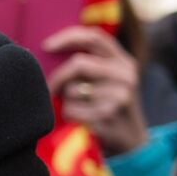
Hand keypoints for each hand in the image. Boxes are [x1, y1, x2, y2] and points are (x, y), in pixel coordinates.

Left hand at [44, 26, 148, 154]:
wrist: (129, 138)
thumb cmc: (106, 103)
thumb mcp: (105, 79)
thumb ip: (87, 62)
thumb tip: (48, 49)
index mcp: (123, 60)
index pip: (94, 37)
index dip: (68, 37)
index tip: (46, 46)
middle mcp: (125, 74)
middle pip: (79, 63)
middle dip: (58, 76)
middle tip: (50, 88)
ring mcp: (121, 95)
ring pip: (73, 89)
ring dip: (65, 99)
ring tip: (76, 105)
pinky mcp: (110, 115)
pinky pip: (72, 109)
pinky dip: (67, 114)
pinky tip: (79, 118)